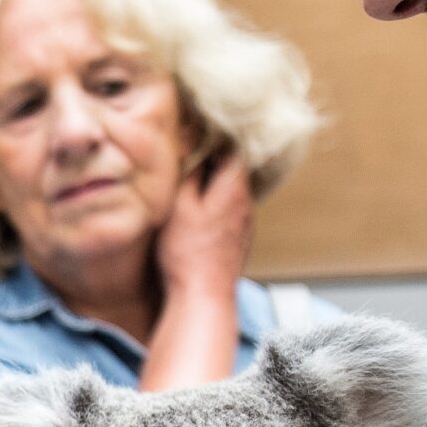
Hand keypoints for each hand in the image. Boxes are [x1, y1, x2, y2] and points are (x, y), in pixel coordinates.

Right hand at [154, 143, 255, 298]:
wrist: (203, 296)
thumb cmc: (188, 252)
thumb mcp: (180, 205)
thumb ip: (189, 174)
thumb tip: (193, 150)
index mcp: (234, 188)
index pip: (236, 146)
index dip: (218, 135)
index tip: (200, 130)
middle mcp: (246, 203)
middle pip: (236, 168)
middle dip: (215, 156)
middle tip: (192, 150)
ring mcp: (245, 223)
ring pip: (233, 189)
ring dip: (215, 180)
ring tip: (192, 178)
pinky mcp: (239, 239)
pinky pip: (231, 209)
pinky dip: (217, 200)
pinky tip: (199, 208)